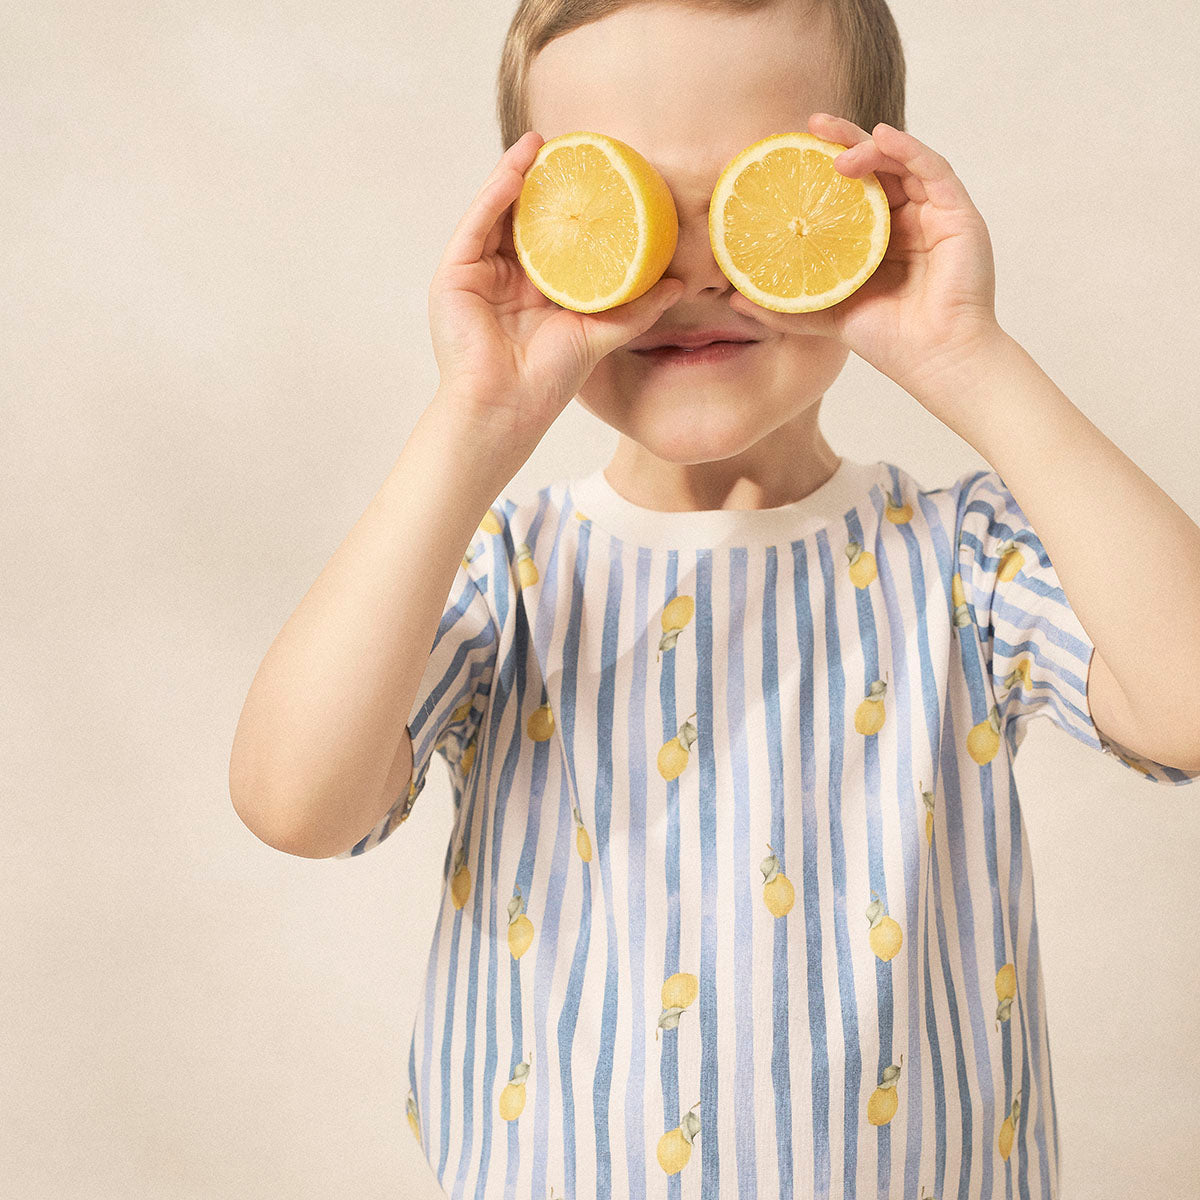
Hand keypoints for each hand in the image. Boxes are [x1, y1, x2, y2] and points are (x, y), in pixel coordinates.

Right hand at [428, 131, 684, 453]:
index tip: (594, 172)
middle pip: (521, 217)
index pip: (550, 234)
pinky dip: (495, 194)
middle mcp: (503, 277)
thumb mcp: (601, 333)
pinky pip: (476, 224)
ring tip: (539, 142)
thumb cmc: (549, 380)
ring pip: (496, 212)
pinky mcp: (455, 275)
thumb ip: (637, 307)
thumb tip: (680, 283)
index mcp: (534, 289)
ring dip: (514, 174)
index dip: (569, 204)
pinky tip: (517, 170)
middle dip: (540, 180)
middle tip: (567, 146)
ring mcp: (476, 274)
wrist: (508, 407)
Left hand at [727, 114, 1003, 404]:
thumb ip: (784, 305)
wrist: (934, 361)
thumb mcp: (824, 316)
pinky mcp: (959, 215)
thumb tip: (734, 298)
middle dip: (844, 142)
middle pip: (877, 168)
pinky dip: (907, 149)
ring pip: (903, 162)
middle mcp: (908, 221)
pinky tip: (880, 138)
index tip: (791, 151)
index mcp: (879, 239)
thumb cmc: (887, 342)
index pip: (852, 191)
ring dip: (868, 147)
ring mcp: (935, 215)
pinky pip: (933, 169)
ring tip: (833, 148)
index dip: (824, 167)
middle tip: (811, 127)